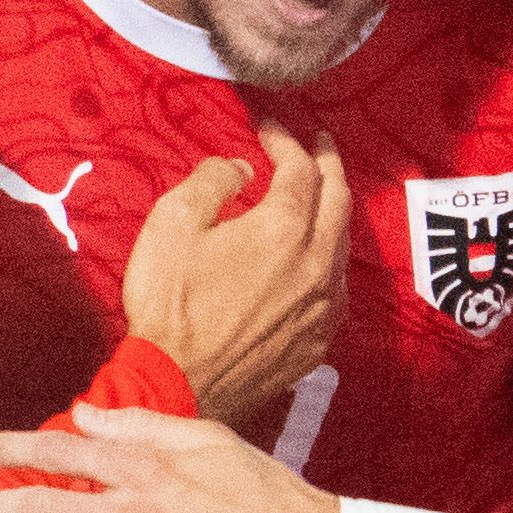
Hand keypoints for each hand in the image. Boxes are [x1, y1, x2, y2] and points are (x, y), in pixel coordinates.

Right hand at [121, 123, 351, 428]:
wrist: (176, 385)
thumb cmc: (168, 305)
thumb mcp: (172, 224)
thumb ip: (212, 181)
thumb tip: (241, 169)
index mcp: (283, 230)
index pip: (300, 169)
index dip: (286, 140)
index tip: (268, 127)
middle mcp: (316, 264)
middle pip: (339, 198)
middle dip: (328, 162)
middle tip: (319, 143)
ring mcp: (323, 306)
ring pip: (344, 243)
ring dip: (335, 209)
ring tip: (321, 192)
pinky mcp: (318, 340)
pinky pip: (337, 285)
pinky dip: (331, 256)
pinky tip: (318, 254)